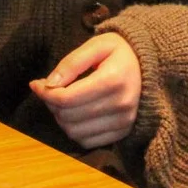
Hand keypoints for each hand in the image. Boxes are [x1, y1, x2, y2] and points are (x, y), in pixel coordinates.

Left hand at [30, 32, 141, 148]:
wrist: (149, 65)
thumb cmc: (120, 52)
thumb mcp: (97, 44)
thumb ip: (71, 62)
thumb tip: (48, 85)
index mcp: (114, 80)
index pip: (67, 98)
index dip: (45, 93)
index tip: (38, 84)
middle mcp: (122, 104)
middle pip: (68, 116)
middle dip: (52, 104)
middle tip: (51, 91)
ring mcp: (125, 121)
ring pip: (74, 132)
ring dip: (61, 119)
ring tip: (64, 102)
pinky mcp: (124, 131)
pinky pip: (87, 142)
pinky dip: (75, 131)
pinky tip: (77, 115)